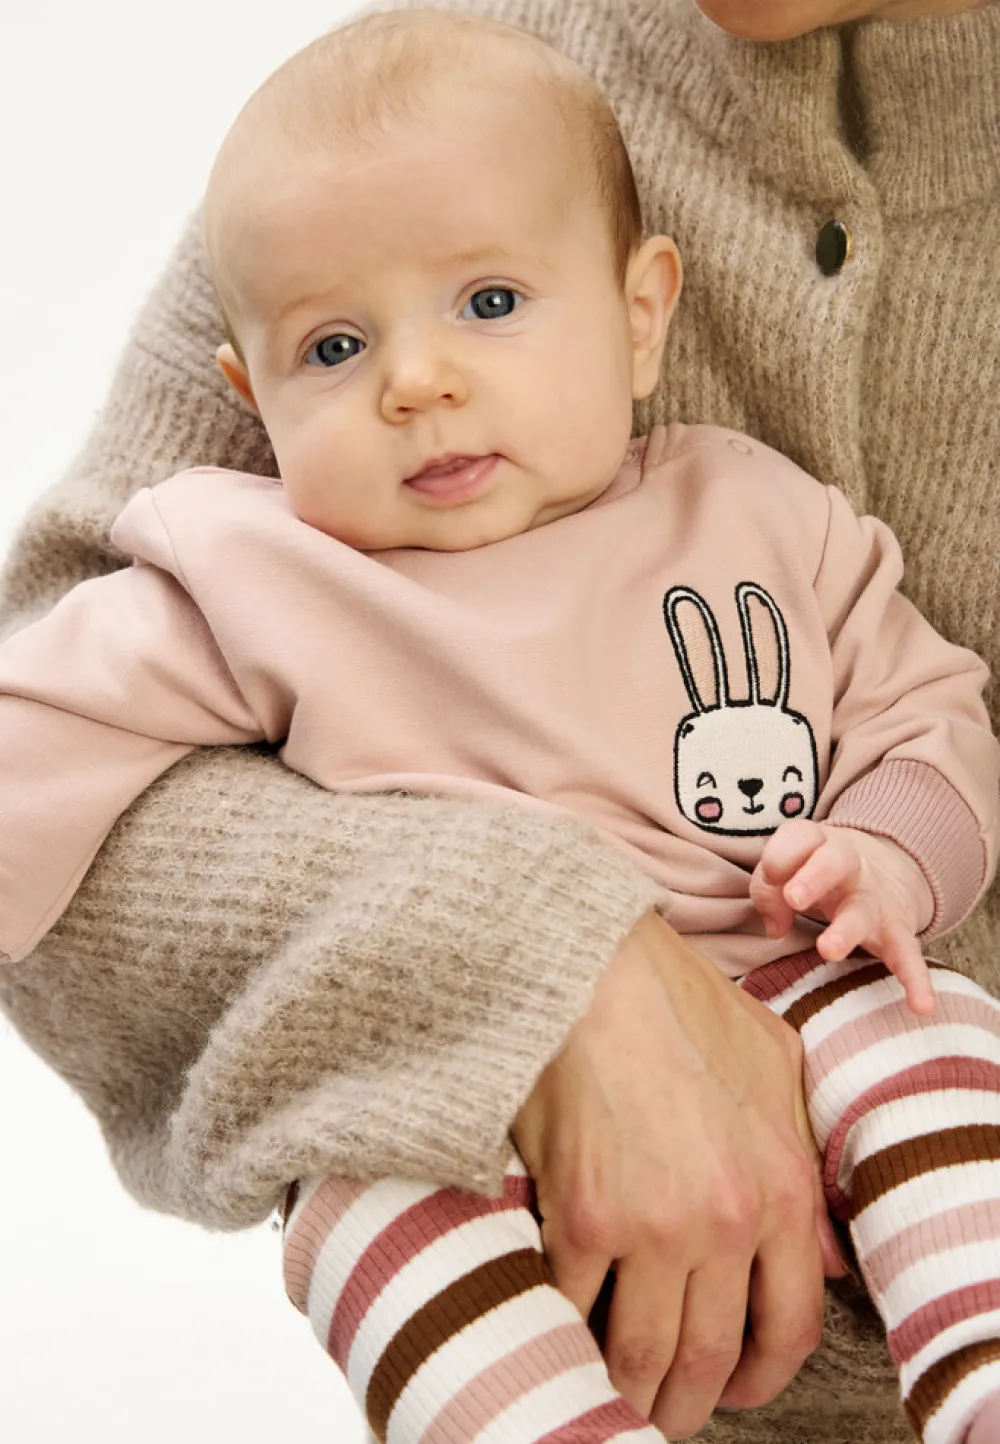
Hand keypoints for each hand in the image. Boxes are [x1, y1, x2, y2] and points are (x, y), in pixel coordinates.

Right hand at [512, 911, 841, 1439]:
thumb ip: (805, 1158)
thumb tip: (821, 1256)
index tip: (737, 1387)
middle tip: (666, 1405)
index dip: (763, 1376)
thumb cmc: (677, 1004)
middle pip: (711, 1358)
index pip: (790, 1328)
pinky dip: (566, 1328)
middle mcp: (725, 1222)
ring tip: (615, 1384)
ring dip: (628, 1385)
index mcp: (783, 1189)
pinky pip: (574, 1310)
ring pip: (642, 1354)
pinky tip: (563, 1325)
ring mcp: (651, 1227)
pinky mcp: (581, 1219)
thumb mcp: (775, 1066)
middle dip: (687, 1400)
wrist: (589, 967)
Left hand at [750, 820, 935, 1014]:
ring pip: (862, 912)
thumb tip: (775, 928)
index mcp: (819, 845)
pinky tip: (923, 1006)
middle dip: (813, 878)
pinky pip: (908, 955)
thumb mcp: (790, 868)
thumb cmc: (817, 871)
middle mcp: (850, 867)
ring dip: (845, 931)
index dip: (781, 856)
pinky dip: (917, 980)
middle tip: (793, 898)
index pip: (800, 838)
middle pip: (834, 861)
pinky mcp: (896, 931)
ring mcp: (874, 900)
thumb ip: (769, 890)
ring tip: (829, 950)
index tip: (772, 875)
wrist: (885, 868)